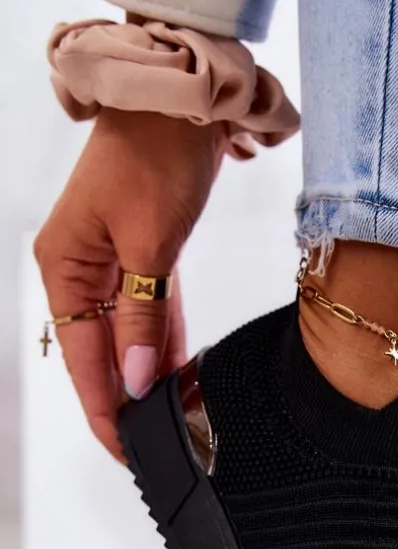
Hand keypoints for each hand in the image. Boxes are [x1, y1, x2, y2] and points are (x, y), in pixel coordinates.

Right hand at [34, 109, 227, 459]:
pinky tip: (177, 372)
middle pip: (100, 350)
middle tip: (154, 443)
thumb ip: (143, 316)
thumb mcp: (149, 245)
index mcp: (64, 266)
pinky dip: (164, 338)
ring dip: (146, 371)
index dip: (104, 406)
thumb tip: (138, 376)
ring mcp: (111, 260)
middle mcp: (79, 267)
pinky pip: (151, 309)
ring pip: (127, 333)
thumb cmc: (155, 155)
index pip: (81, 357)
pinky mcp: (143, 252)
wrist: (182, 101)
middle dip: (125, 396)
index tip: (126, 447)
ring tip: (168, 418)